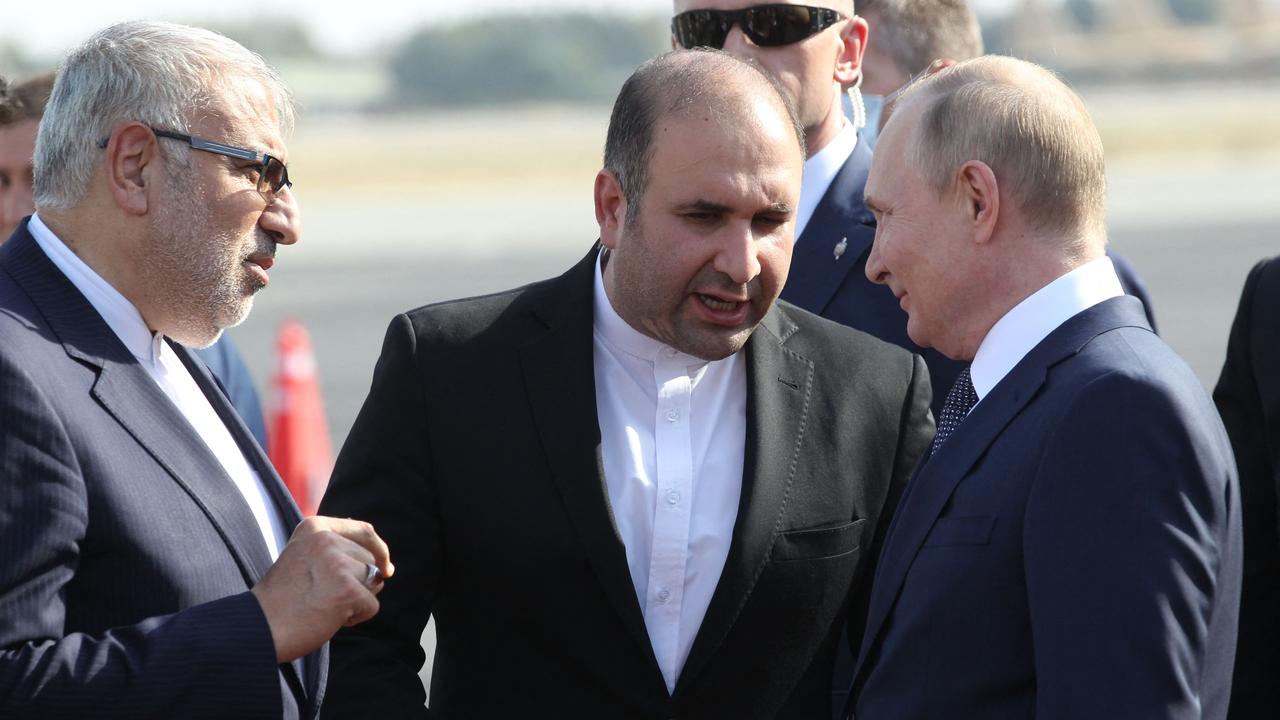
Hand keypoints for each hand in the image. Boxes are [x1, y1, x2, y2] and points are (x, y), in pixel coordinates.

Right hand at [251, 516, 394, 662]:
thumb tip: (385, 567)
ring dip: (357, 599)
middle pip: (370, 559)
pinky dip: (356, 617)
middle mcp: (326, 539)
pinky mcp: (346, 589)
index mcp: (315, 527)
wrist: (257, 628)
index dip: (379, 550)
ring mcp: (337, 563)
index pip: (364, 531)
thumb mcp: (305, 559)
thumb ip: (336, 551)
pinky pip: (372, 605)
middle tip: (329, 598)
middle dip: (361, 582)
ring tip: (325, 607)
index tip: (385, 567)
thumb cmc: (282, 600)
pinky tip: (328, 619)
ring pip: (373, 581)